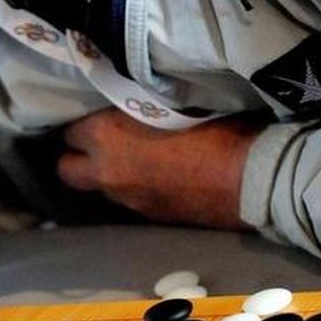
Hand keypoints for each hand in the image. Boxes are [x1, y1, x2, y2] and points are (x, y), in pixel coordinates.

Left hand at [57, 109, 264, 229]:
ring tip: (125, 158)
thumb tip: (125, 105)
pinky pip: (124, 200)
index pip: (68, 129)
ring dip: (103, 173)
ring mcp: (125, 199)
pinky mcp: (148, 217)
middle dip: (76, 156)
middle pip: (66, 169)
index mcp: (106, 136)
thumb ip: (135, 106)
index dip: (80, 122)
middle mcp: (106, 171)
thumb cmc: (217, 129)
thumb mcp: (168, 104)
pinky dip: (130, 188)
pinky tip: (150, 177)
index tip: (93, 114)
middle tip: (96, 142)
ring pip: (95, 187)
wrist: (254, 179)